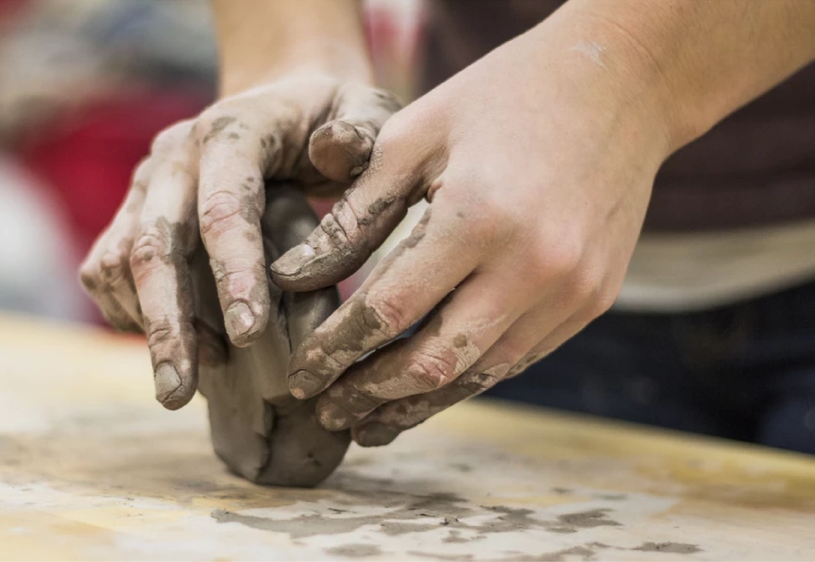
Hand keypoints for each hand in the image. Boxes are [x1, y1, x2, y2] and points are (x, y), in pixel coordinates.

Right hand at [79, 75, 398, 409]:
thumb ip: (361, 132)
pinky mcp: (131, 212)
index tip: (250, 337)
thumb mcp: (366, 110)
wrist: (281, 101)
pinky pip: (107, 269)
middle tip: (177, 394)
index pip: (224, 206)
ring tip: (187, 382)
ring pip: (119, 262)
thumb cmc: (333, 117)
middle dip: (167, 324)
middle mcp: (175, 157)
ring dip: (148, 326)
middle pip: (153, 244)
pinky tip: (176, 348)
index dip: (233, 272)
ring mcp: (145, 185)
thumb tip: (332, 153)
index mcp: (233, 132)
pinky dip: (130, 315)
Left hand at [271, 26, 673, 444]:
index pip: (388, 309)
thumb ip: (354, 213)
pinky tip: (430, 388)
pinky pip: (519, 357)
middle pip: (433, 361)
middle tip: (326, 411)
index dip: (335, 350)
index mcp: (478, 216)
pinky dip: (467, 377)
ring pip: (480, 374)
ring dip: (418, 404)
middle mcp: (533, 266)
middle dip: (370, 394)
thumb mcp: (414, 135)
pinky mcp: (593, 300)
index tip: (299, 373)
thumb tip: (292, 278)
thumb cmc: (502, 98)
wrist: (622, 83)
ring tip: (369, 423)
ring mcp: (572, 290)